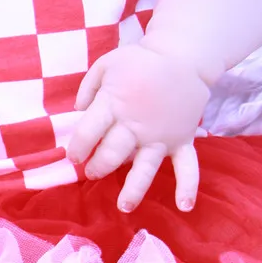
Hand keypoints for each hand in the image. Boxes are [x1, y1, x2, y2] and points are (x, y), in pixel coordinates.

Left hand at [66, 42, 210, 212]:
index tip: (73, 156)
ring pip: (145, 167)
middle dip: (98, 166)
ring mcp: (161, 136)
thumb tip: (78, 111)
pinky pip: (187, 166)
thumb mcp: (106, 64)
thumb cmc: (140, 61)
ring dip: (134, 188)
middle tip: (91, 171)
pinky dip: (188, 187)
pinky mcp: (182, 140)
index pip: (89, 131)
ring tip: (124, 206)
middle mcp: (137, 124)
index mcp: (114, 103)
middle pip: (113, 153)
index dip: (78, 146)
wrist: (182, 56)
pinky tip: (185, 206)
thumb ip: (88, 88)